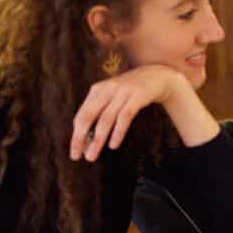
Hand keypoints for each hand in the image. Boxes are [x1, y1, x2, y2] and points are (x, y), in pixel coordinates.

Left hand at [70, 64, 185, 160]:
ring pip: (106, 119)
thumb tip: (87, 140)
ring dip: (98, 139)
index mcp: (97, 90)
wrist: (157, 76)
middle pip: (88, 116)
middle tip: (78, 156)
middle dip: (80, 137)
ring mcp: (123, 91)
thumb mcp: (113, 97)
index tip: (76, 152)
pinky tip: (113, 145)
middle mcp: (107, 89)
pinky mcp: (138, 96)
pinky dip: (118, 132)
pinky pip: (125, 116)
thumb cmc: (131, 92)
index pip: (81, 115)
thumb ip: (101, 112)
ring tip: (92, 156)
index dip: (76, 135)